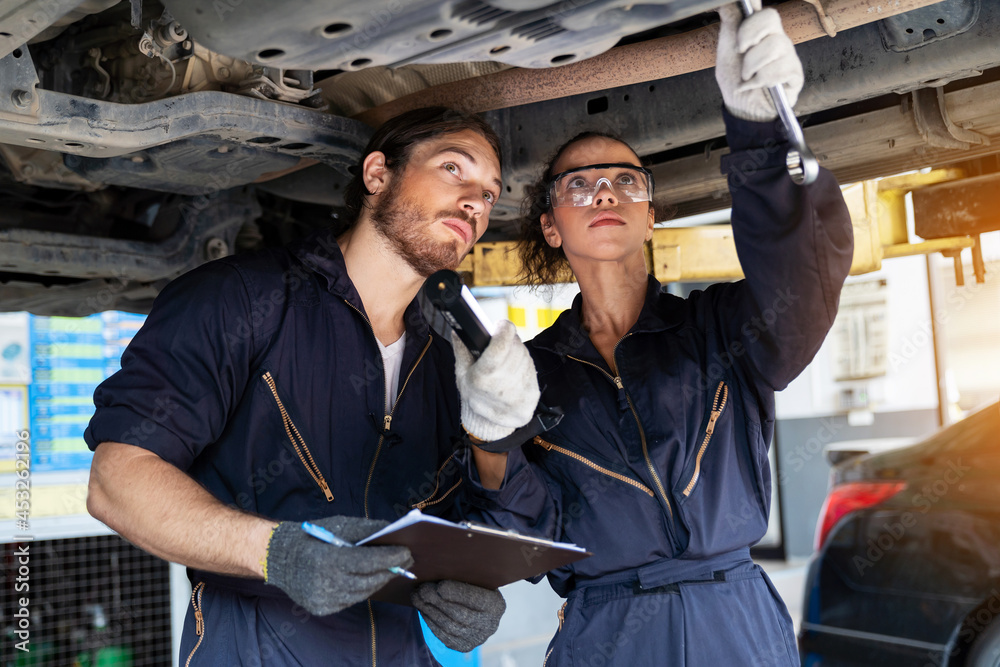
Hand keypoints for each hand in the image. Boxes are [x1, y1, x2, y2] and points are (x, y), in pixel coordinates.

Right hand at [263, 515, 411, 615]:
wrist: (279, 557)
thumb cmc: (313, 536)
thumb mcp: (338, 525)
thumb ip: (366, 529)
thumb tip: (393, 531)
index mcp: (329, 560)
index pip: (369, 561)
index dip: (391, 557)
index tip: (408, 552)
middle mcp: (327, 583)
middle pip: (369, 580)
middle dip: (390, 570)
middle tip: (406, 561)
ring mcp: (324, 599)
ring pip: (362, 592)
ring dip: (379, 580)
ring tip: (391, 569)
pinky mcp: (322, 608)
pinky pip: (350, 600)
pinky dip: (362, 589)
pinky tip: (371, 579)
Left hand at [413, 580, 505, 651]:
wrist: (478, 608)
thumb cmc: (475, 586)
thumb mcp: (476, 578)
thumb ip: (463, 575)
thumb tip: (439, 568)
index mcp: (496, 605)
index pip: (476, 599)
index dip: (457, 593)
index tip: (440, 586)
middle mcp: (490, 625)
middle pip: (459, 614)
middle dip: (437, 601)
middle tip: (421, 589)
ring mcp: (477, 638)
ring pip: (449, 626)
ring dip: (430, 611)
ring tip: (417, 597)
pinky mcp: (464, 646)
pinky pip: (444, 636)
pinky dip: (430, 622)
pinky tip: (423, 609)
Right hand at [453, 320, 539, 441]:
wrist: (491, 424)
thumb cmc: (475, 395)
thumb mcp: (462, 375)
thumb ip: (462, 350)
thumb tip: (458, 330)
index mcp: (483, 378)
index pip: (501, 343)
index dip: (502, 329)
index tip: (499, 325)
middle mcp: (503, 384)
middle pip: (513, 346)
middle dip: (508, 340)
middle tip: (500, 342)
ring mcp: (520, 390)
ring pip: (524, 355)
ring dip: (516, 351)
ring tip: (506, 359)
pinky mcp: (533, 394)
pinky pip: (531, 367)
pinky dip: (523, 364)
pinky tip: (514, 370)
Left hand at [715, 0, 803, 121]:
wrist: (741, 108)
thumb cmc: (735, 79)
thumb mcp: (725, 49)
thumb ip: (730, 23)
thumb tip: (724, 2)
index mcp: (761, 31)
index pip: (765, 12)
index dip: (751, 22)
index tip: (739, 42)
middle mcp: (777, 38)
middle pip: (772, 18)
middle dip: (749, 37)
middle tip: (741, 55)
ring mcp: (788, 54)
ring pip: (775, 45)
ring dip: (753, 65)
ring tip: (747, 76)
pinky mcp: (795, 73)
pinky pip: (782, 67)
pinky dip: (762, 80)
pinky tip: (757, 85)